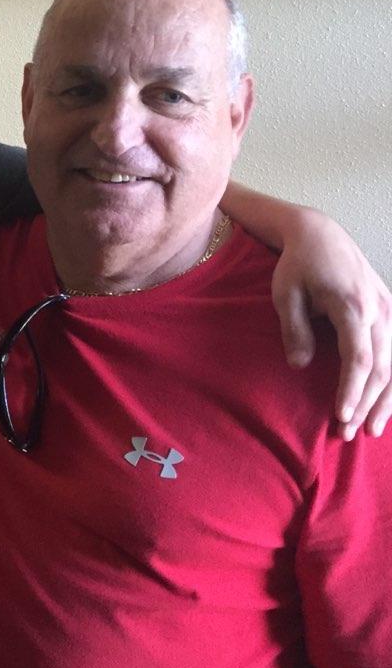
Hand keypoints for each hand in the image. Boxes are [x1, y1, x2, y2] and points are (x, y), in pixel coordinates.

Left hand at [269, 210, 391, 438]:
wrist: (320, 234)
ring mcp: (390, 309)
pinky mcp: (391, 310)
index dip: (352, 390)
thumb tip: (299, 366)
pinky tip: (386, 403)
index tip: (341, 415)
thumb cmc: (298, 265)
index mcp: (353, 306)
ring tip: (372, 429)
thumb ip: (295, 330)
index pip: (359, 358)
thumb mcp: (285, 294)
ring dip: (386, 399)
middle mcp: (379, 309)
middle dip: (367, 403)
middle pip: (382, 367)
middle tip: (350, 433)